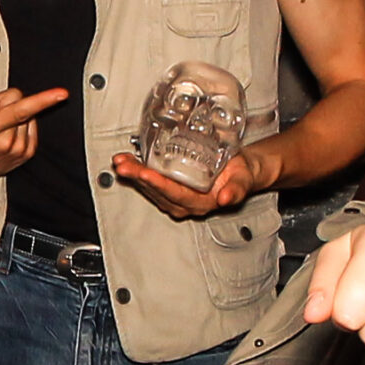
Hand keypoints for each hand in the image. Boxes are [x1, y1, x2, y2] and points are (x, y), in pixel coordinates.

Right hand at [0, 86, 69, 193]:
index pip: (19, 110)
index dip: (42, 100)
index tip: (61, 93)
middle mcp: (7, 142)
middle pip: (17, 101)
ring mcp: (18, 150)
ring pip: (25, 114)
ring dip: (8, 116)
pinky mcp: (26, 154)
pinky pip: (31, 125)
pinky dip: (18, 125)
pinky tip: (1, 133)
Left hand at [109, 146, 268, 219]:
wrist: (239, 172)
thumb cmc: (240, 174)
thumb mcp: (243, 179)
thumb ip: (236, 190)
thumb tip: (225, 198)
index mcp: (201, 202)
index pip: (176, 194)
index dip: (159, 184)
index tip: (146, 173)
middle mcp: (185, 203)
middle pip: (157, 191)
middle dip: (138, 178)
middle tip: (124, 166)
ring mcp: (175, 197)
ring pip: (150, 187)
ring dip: (133, 174)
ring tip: (120, 161)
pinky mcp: (170, 188)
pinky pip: (150, 181)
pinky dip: (137, 171)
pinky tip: (127, 161)